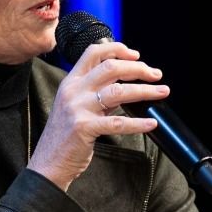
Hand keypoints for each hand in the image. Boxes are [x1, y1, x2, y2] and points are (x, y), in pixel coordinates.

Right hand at [27, 39, 168, 191]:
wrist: (49, 162)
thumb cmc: (66, 136)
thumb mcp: (78, 106)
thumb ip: (99, 93)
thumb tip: (127, 86)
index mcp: (71, 81)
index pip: (93, 52)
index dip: (117, 49)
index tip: (137, 55)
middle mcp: (73, 90)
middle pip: (110, 67)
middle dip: (138, 68)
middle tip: (156, 75)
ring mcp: (77, 108)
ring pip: (117, 91)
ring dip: (144, 91)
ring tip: (162, 92)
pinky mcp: (84, 127)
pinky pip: (117, 122)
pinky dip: (138, 123)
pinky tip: (151, 123)